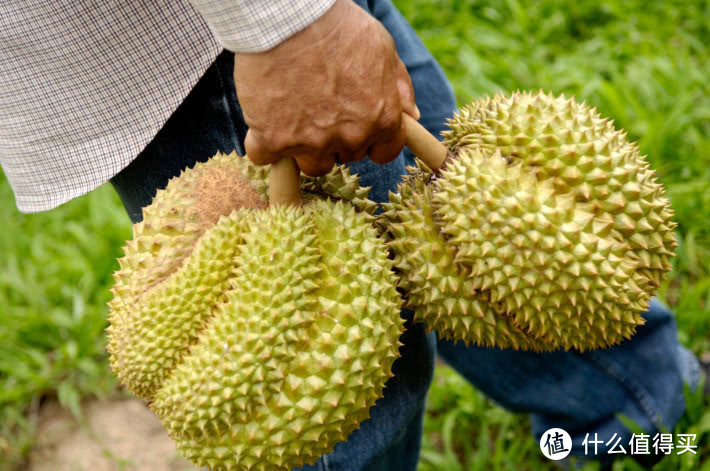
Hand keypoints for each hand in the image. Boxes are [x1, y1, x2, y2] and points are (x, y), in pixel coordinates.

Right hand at [233, 0, 418, 175]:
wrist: (288, 17)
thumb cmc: (338, 26)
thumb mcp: (383, 48)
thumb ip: (399, 86)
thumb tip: (411, 115)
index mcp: (381, 119)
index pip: (384, 152)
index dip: (371, 141)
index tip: (357, 129)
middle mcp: (349, 138)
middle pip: (345, 157)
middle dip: (336, 138)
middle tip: (320, 107)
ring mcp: (310, 143)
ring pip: (311, 165)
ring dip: (304, 147)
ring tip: (293, 115)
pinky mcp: (272, 141)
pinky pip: (265, 156)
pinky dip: (262, 142)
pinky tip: (263, 118)